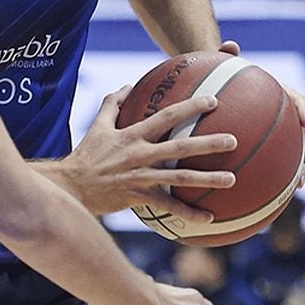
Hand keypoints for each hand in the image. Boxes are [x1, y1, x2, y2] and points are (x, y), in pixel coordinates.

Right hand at [58, 88, 237, 222]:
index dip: (190, 107)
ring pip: (179, 178)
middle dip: (208, 143)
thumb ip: (113, 104)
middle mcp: (139, 154)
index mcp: (132, 135)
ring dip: (207, 179)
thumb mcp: (97, 126)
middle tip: (233, 141)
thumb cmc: (85, 156)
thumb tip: (128, 85)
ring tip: (231, 180)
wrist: (71, 186)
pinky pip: (167, 207)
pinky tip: (208, 218)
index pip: (166, 116)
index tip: (213, 101)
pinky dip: (188, 213)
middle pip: (180, 146)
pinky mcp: (138, 197)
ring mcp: (140, 176)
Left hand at [220, 42, 304, 185]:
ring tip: (299, 185)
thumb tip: (230, 45)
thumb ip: (227, 55)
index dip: (302, 108)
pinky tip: (271, 198)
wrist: (220, 90)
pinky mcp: (266, 149)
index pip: (296, 99)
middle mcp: (282, 115)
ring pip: (295, 152)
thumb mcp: (223, 66)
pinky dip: (276, 180)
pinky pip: (275, 165)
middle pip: (304, 131)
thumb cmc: (222, 77)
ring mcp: (277, 133)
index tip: (304, 120)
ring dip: (300, 168)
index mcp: (277, 94)